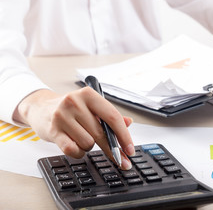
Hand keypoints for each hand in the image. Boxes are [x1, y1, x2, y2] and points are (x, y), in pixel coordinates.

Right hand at [14, 88, 134, 169]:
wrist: (40, 107)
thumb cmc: (71, 108)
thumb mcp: (91, 106)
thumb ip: (109, 115)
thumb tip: (128, 122)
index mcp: (89, 95)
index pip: (112, 117)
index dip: (124, 136)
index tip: (130, 149)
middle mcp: (75, 102)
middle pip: (101, 133)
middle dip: (112, 149)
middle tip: (121, 160)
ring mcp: (62, 116)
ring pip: (88, 143)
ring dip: (89, 146)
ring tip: (82, 137)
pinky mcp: (52, 130)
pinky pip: (72, 150)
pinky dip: (78, 152)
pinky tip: (77, 146)